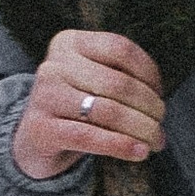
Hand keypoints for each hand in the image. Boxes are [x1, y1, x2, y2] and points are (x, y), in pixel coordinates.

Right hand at [12, 29, 166, 180]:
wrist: (34, 139)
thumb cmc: (76, 107)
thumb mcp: (94, 82)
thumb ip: (124, 82)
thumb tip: (160, 110)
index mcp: (69, 43)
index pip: (121, 49)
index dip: (149, 72)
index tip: (160, 95)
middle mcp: (53, 65)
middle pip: (118, 84)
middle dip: (150, 108)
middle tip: (160, 128)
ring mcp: (44, 96)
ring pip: (108, 112)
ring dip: (141, 129)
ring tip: (155, 142)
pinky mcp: (41, 128)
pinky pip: (90, 137)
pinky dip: (121, 145)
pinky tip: (140, 152)